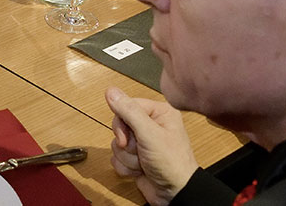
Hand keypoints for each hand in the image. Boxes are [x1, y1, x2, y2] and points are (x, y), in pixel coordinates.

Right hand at [105, 88, 197, 205]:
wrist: (174, 194)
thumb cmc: (172, 163)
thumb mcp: (150, 134)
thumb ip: (129, 111)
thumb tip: (111, 91)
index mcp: (159, 112)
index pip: (127, 106)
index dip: (122, 122)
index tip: (126, 138)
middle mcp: (150, 125)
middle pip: (120, 125)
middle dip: (127, 144)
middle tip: (139, 151)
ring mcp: (142, 142)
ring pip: (116, 143)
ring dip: (127, 157)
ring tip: (143, 163)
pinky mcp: (135, 157)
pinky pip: (117, 157)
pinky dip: (126, 167)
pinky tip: (140, 171)